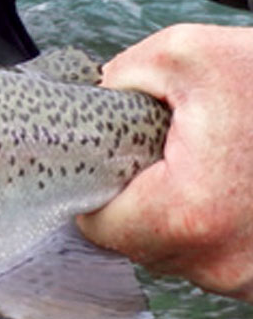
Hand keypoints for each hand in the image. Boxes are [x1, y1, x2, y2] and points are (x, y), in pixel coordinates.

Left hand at [78, 23, 252, 299]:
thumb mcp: (179, 54)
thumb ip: (117, 81)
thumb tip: (91, 105)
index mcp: (193, 214)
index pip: (102, 227)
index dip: (94, 185)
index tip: (106, 155)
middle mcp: (228, 265)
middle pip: (139, 245)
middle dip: (137, 198)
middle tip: (156, 150)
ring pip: (179, 255)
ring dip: (175, 214)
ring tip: (196, 164)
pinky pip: (217, 258)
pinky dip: (212, 225)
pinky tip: (226, 184)